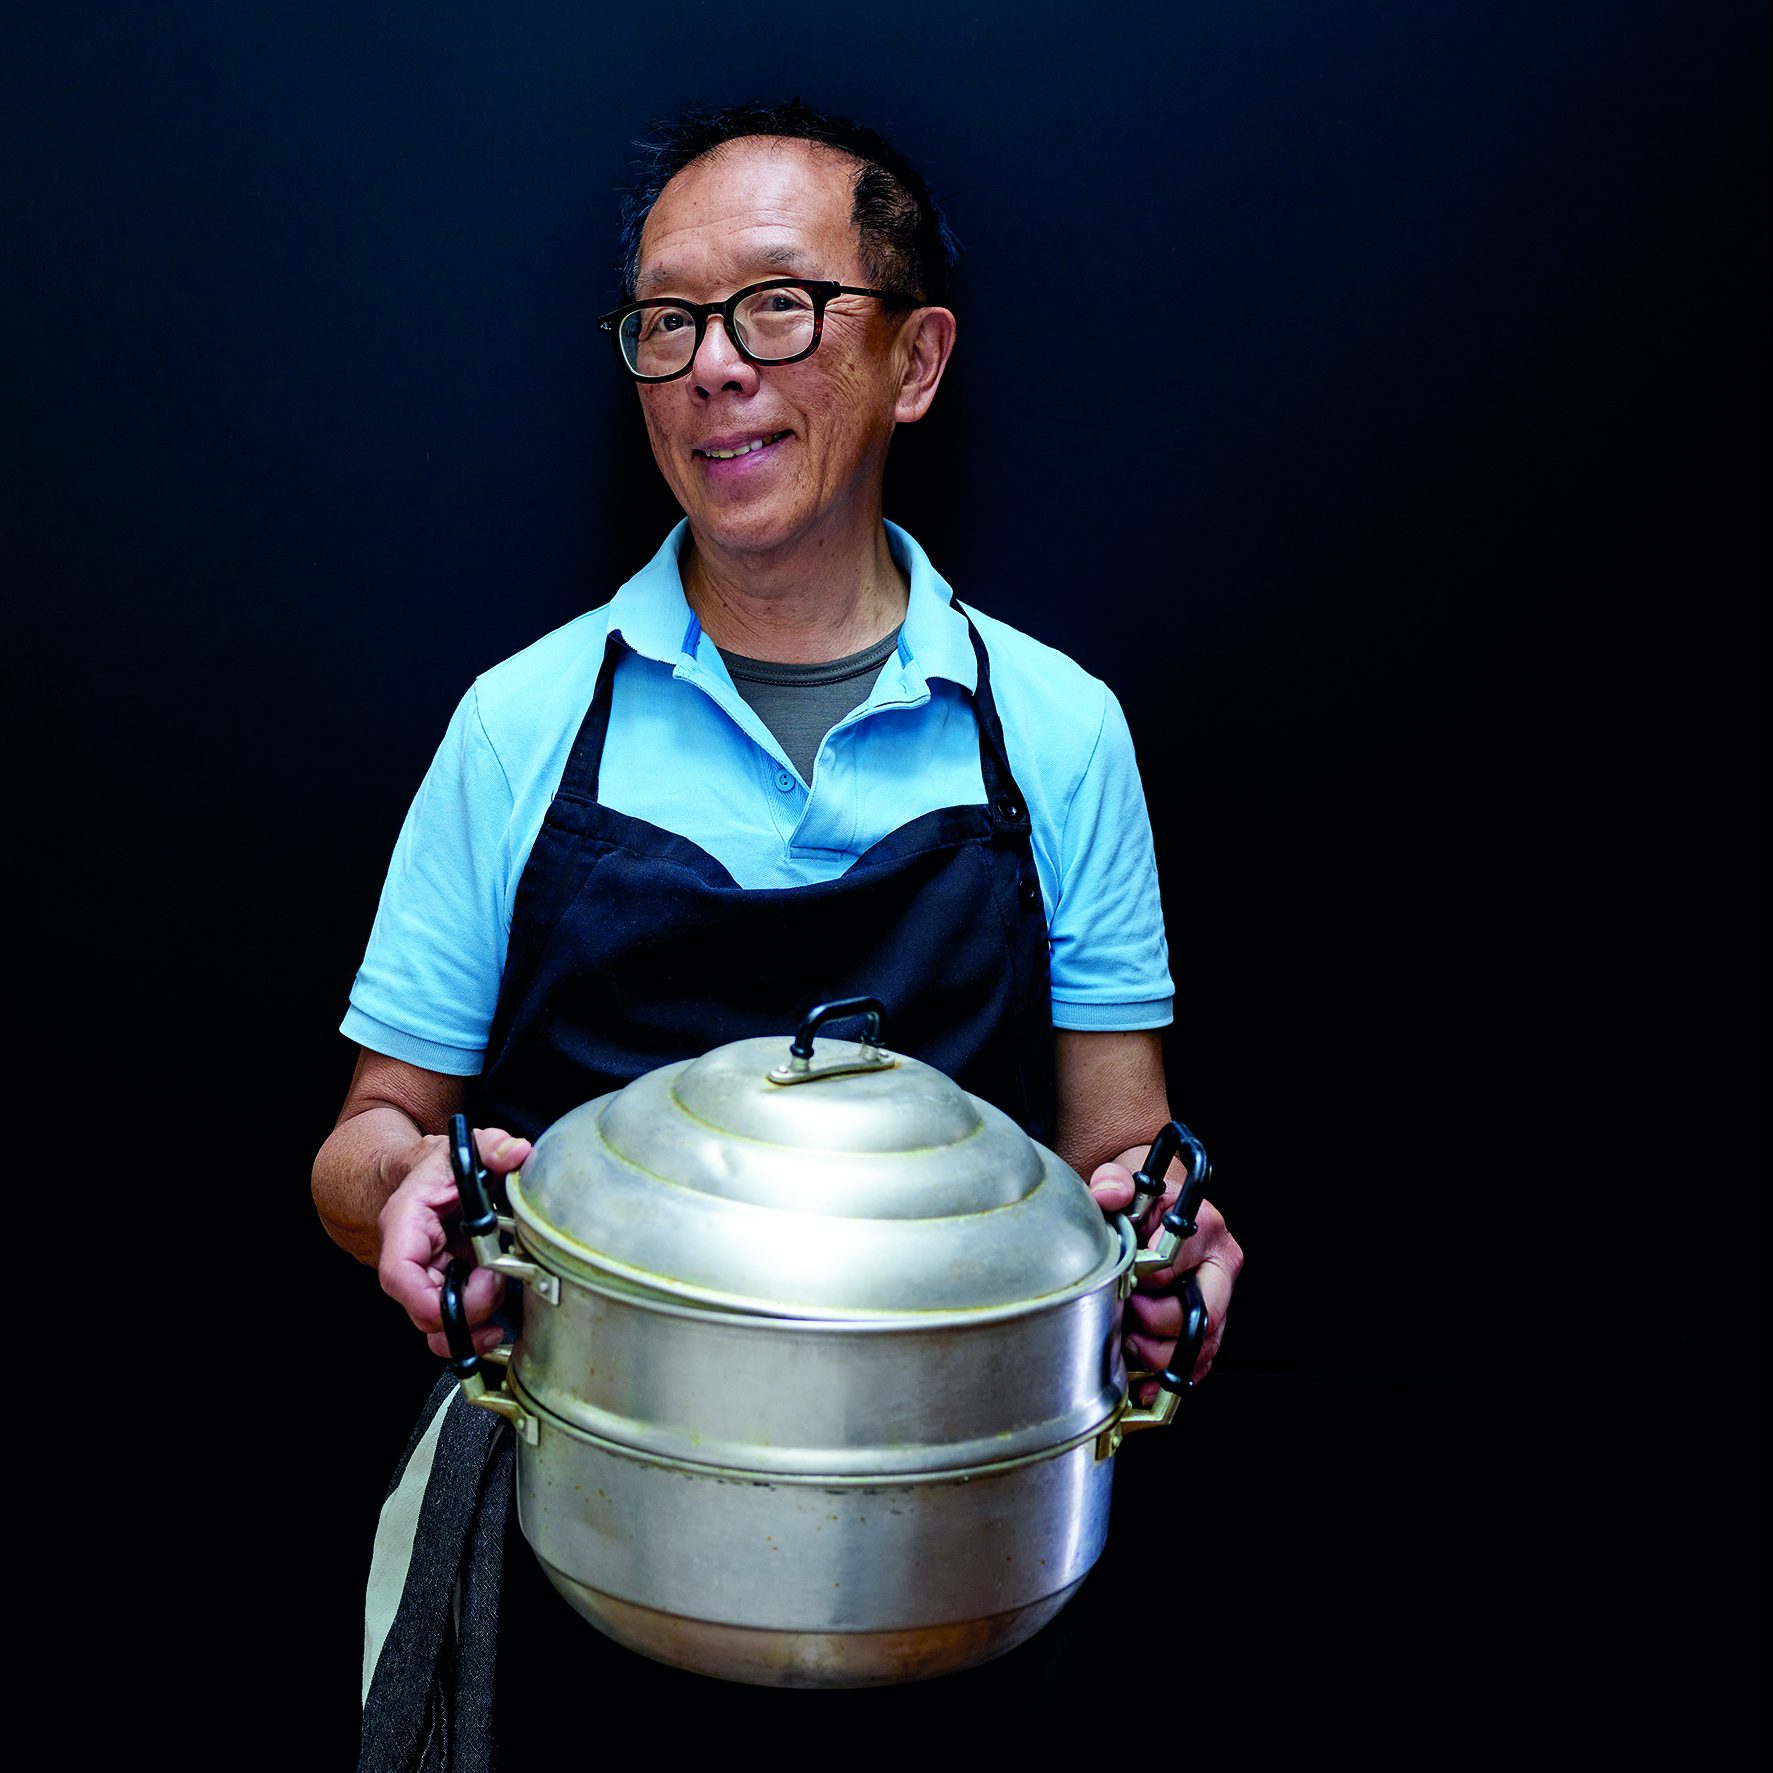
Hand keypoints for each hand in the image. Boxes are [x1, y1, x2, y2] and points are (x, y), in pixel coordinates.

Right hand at [376, 1127, 532, 1358]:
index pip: (399, 1275)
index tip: (472, 1290)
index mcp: (406, 1225)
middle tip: (497, 1281)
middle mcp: (410, 1260)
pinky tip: (498, 1321)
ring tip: (500, 1303)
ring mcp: (426, 1280)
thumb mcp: (467, 1147)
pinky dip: (476, 1329)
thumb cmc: (441, 1167)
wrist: (431, 1177)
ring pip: (437, 1327)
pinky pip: (452, 1324)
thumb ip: (491, 1146)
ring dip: (473, 1326)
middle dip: (467, 1310)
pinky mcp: (445, 1290)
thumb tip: (515, 1153)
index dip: (430, 1299)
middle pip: (423, 1311)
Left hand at [1089, 1153, 1242, 1402]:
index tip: (1120, 1278)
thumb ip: (1113, 1182)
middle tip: (1123, 1312)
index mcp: (1205, 1228)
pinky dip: (1166, 1379)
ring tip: (1126, 1336)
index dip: (1139, 1280)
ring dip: (1155, 1354)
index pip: (1173, 1268)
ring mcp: (1219, 1302)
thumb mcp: (1124, 1180)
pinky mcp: (1210, 1330)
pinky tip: (1141, 1380)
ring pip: (1199, 1349)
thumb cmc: (1144, 1200)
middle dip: (1152, 1325)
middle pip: (1198, 1317)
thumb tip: (1109, 1193)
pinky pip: (1197, 1368)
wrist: (1156, 1210)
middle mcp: (1220, 1268)